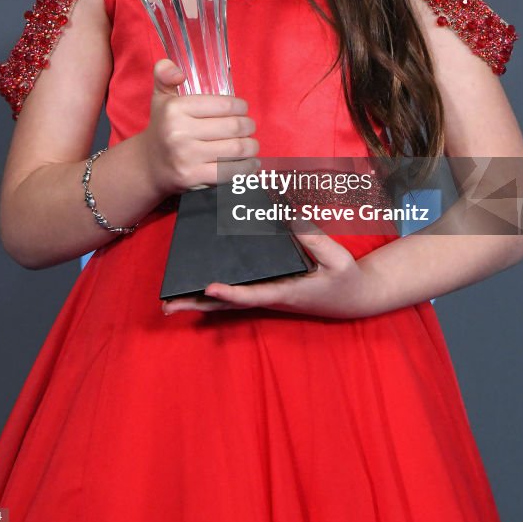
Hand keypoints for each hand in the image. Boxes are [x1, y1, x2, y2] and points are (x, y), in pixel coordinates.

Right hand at [141, 59, 258, 194]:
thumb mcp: (161, 98)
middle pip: (234, 127)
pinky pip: (229, 172)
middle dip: (249, 127)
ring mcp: (186, 157)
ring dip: (251, 147)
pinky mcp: (192, 177)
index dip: (241, 107)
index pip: (224, 105)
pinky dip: (245, 168)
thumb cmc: (163, 127)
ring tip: (252, 145)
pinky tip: (250, 164)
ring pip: (236, 150)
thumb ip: (165, 74)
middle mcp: (179, 133)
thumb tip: (177, 71)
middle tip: (250, 127)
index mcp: (175, 109)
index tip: (243, 110)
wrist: (148, 166)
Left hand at [162, 229, 380, 319]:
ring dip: (200, 301)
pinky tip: (198, 286)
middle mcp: (269, 297)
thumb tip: (287, 215)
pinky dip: (215, 293)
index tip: (209, 287)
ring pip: (228, 302)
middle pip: (229, 306)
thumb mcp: (336, 259)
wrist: (354, 298)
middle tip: (168, 305)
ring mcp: (266, 295)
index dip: (231, 293)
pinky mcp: (267, 290)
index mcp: (284, 292)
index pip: (252, 295)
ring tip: (171, 299)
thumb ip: (313, 239)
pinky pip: (237, 293)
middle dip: (198, 305)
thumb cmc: (345, 279)